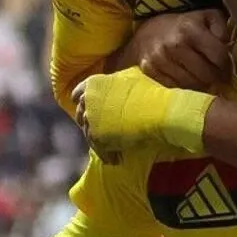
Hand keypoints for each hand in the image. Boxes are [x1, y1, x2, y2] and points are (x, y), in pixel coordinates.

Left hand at [73, 67, 215, 159]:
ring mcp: (90, 118)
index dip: (82, 102)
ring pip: (88, 133)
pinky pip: (97, 148)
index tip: (88, 109)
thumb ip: (116, 80)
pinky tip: (115, 159)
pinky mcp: (96, 136)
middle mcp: (88, 100)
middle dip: (89, 122)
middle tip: (101, 130)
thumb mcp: (131, 76)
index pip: (77, 94)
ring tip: (112, 150)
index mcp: (94, 83)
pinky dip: (106, 155)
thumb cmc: (150, 92)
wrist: (159, 112)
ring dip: (99, 141)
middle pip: (80, 115)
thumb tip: (117, 82)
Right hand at [126, 9, 231, 88]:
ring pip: (191, 84)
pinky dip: (186, 86)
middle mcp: (173, 45)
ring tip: (207, 81)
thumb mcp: (207, 17)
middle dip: (216, 79)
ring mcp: (159, 59)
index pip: (218, 56)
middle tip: (220, 79)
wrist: (150, 28)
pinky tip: (191, 81)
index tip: (228, 69)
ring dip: (202, 85)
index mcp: (190, 29)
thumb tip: (228, 46)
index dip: (227, 65)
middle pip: (205, 74)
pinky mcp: (149, 69)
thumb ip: (222, 29)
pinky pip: (175, 86)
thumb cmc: (185, 24)